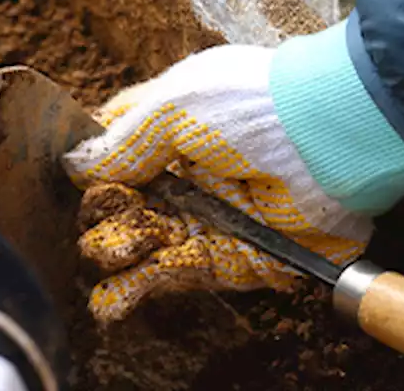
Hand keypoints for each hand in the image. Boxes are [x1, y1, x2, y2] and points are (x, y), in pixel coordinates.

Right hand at [61, 44, 370, 322]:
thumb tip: (74, 164)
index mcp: (174, 123)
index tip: (74, 179)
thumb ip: (120, 143)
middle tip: (93, 221)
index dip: (96, 165)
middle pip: (127, 200)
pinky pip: (175, 273)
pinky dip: (139, 287)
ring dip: (115, 251)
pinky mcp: (228, 257)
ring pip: (144, 241)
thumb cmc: (249, 106)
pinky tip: (109, 298)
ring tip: (104, 253)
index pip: (121, 147)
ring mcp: (208, 215)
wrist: (329, 142)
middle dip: (103, 214)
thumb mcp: (170, 108)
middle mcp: (189, 170)